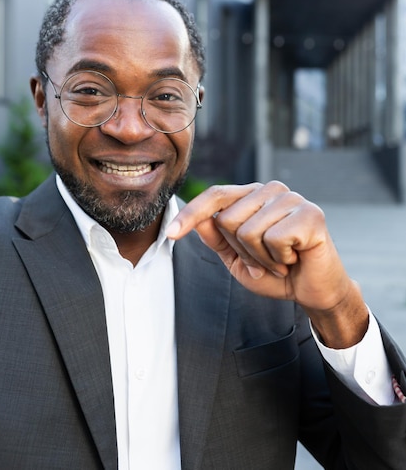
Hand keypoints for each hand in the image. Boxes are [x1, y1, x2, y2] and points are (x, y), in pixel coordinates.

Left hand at [166, 181, 368, 347]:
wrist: (314, 292)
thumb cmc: (276, 272)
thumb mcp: (238, 259)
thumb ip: (218, 239)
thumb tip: (199, 220)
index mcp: (253, 196)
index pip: (215, 195)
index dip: (191, 214)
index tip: (170, 236)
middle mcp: (272, 191)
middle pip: (228, 219)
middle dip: (242, 251)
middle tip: (265, 260)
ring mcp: (292, 199)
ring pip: (249, 231)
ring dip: (262, 259)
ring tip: (280, 261)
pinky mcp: (311, 214)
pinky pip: (274, 239)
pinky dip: (280, 259)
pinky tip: (294, 259)